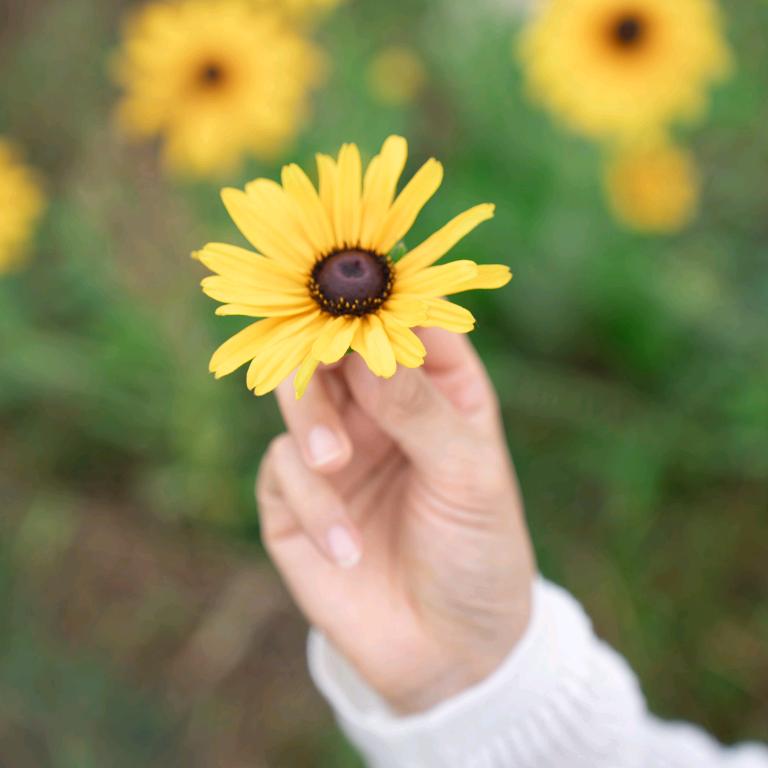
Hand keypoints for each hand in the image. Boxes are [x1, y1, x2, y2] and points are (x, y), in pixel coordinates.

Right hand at [257, 328, 534, 713]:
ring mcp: (336, 451)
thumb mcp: (467, 475)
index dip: (379, 300)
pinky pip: (282, 470)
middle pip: (335, 349)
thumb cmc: (477, 552)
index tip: (354, 288)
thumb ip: (416, 406)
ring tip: (334, 463)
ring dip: (311, 421)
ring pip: (297, 396)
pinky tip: (346, 549)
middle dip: (326, 356)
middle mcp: (381, 409)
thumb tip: (363, 339)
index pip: (404, 322)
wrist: (450, 652)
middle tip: (325, 365)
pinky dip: (310, 502)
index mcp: (435, 389)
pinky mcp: (296, 498)